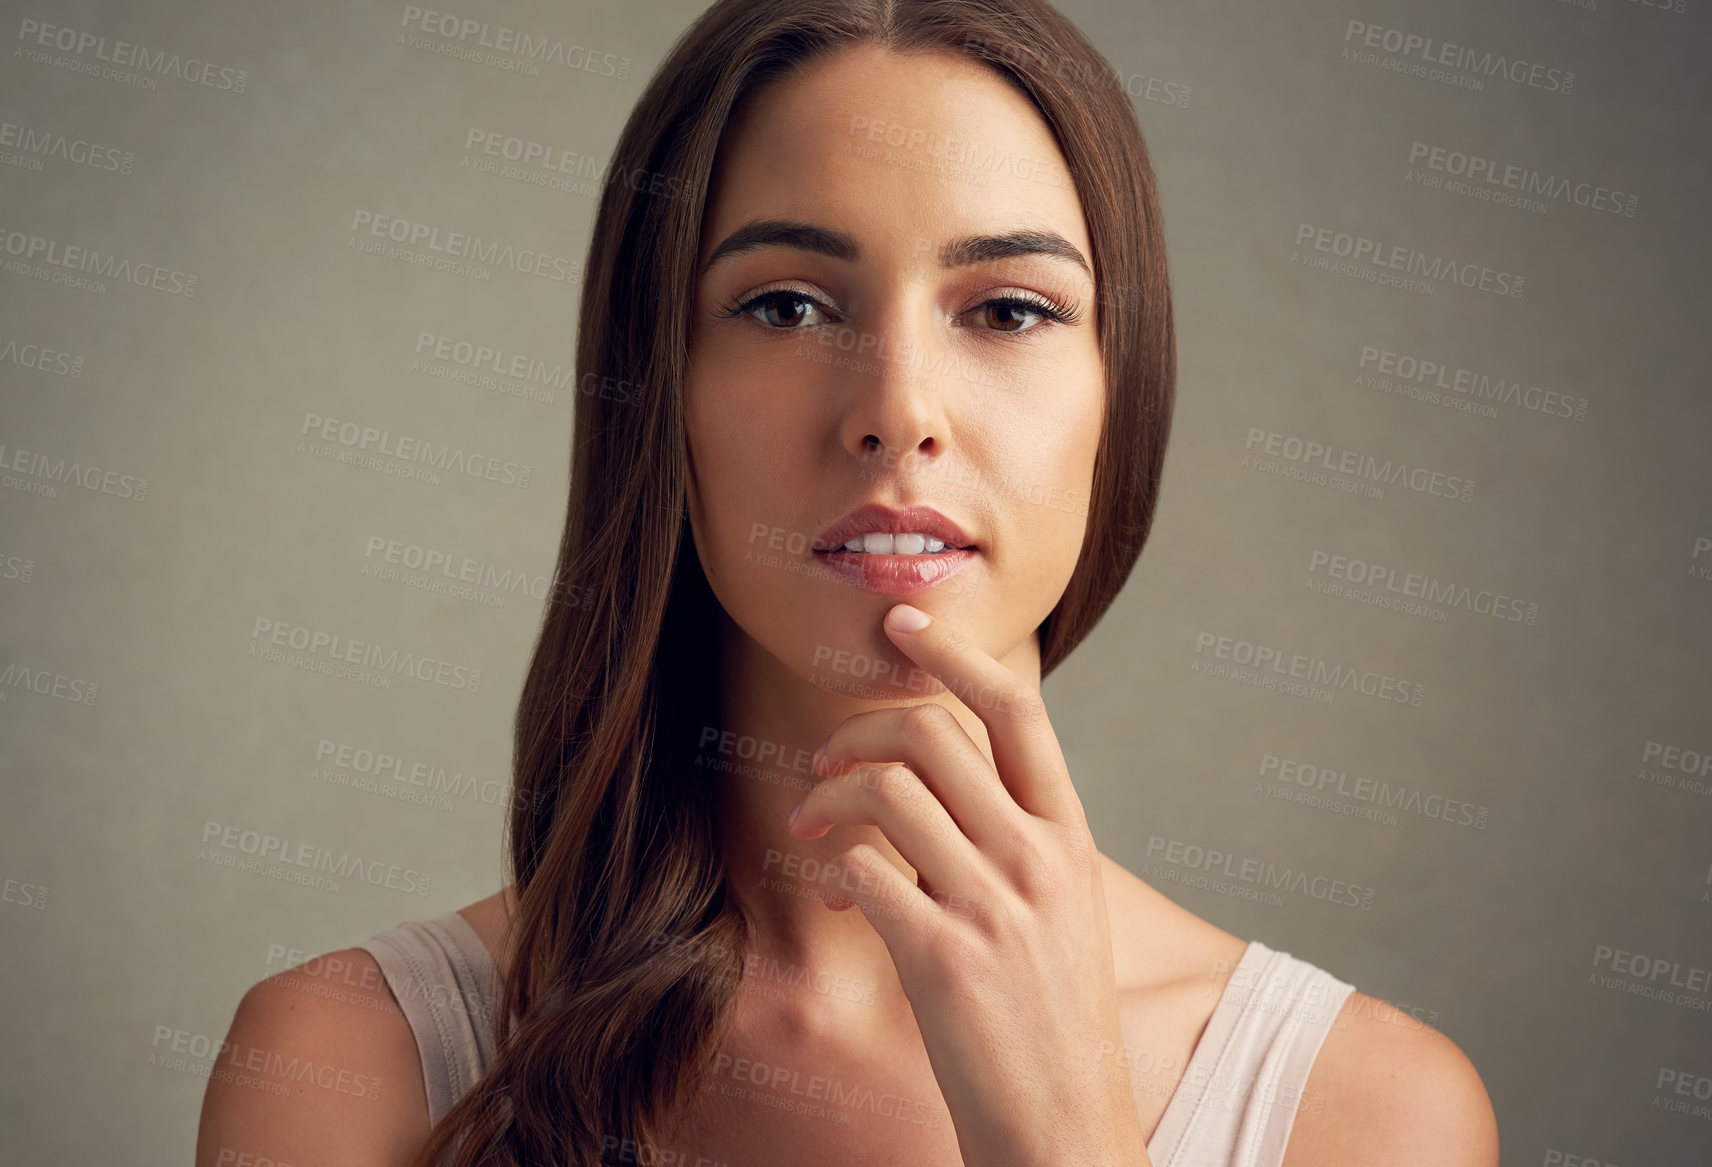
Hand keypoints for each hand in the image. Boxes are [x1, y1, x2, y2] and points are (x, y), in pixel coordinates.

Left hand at [787, 603, 1150, 1166]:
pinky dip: (832, 868)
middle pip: (934, 734)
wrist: (1066, 1127)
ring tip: (809, 829)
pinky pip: (864, 871)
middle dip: (859, 731)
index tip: (902, 624)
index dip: (953, 652)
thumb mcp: (1061, 910)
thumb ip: (1016, 839)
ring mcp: (994, 908)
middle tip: (825, 760)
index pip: (1017, 710)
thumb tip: (941, 779)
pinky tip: (830, 894)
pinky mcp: (945, 961)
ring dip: (829, 798)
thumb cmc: (1051, 1016)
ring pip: (888, 793)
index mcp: (1068, 838)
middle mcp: (1037, 859)